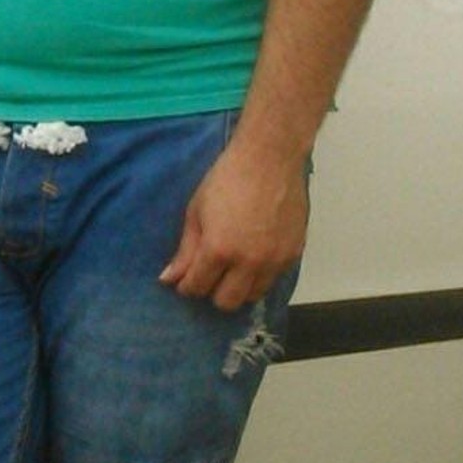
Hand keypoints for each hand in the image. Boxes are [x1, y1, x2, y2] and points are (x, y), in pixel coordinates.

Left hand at [158, 139, 307, 312]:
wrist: (269, 159)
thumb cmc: (226, 179)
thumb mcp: (196, 211)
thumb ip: (185, 250)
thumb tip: (169, 279)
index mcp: (219, 250)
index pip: (197, 287)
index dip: (186, 286)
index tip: (184, 279)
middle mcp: (249, 263)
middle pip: (226, 302)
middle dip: (211, 292)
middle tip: (208, 274)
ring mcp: (274, 262)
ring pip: (252, 296)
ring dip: (238, 287)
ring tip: (232, 268)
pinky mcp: (293, 255)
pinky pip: (273, 280)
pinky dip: (259, 275)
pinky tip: (253, 256)